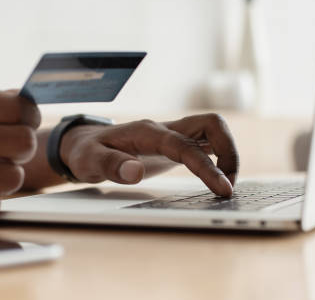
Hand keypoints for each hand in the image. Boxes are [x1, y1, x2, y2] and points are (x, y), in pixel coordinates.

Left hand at [59, 114, 238, 195]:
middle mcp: (165, 129)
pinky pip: (206, 143)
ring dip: (228, 154)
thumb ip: (111, 165)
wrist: (86, 144)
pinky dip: (219, 158)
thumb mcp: (89, 161)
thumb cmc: (88, 152)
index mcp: (147, 132)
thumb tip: (134, 172)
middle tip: (227, 185)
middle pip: (211, 124)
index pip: (184, 145)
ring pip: (213, 130)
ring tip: (225, 185)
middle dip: (228, 153)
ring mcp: (172, 134)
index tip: (223, 188)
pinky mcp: (176, 144)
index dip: (206, 166)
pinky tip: (218, 178)